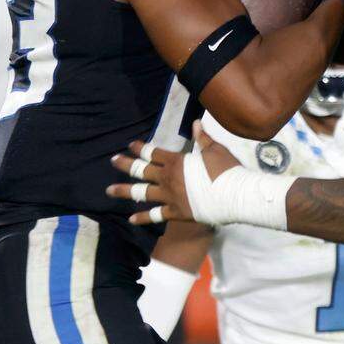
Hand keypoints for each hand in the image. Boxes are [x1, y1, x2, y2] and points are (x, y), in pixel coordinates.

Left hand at [108, 123, 241, 224]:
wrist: (233, 196)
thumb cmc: (226, 170)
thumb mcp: (216, 150)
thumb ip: (203, 139)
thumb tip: (196, 123)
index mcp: (177, 162)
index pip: (154, 153)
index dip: (142, 148)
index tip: (131, 144)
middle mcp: (168, 179)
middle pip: (142, 170)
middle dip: (126, 164)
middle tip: (113, 161)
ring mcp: (170, 197)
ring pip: (142, 193)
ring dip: (124, 191)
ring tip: (109, 190)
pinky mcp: (175, 213)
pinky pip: (155, 215)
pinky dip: (142, 217)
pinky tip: (131, 219)